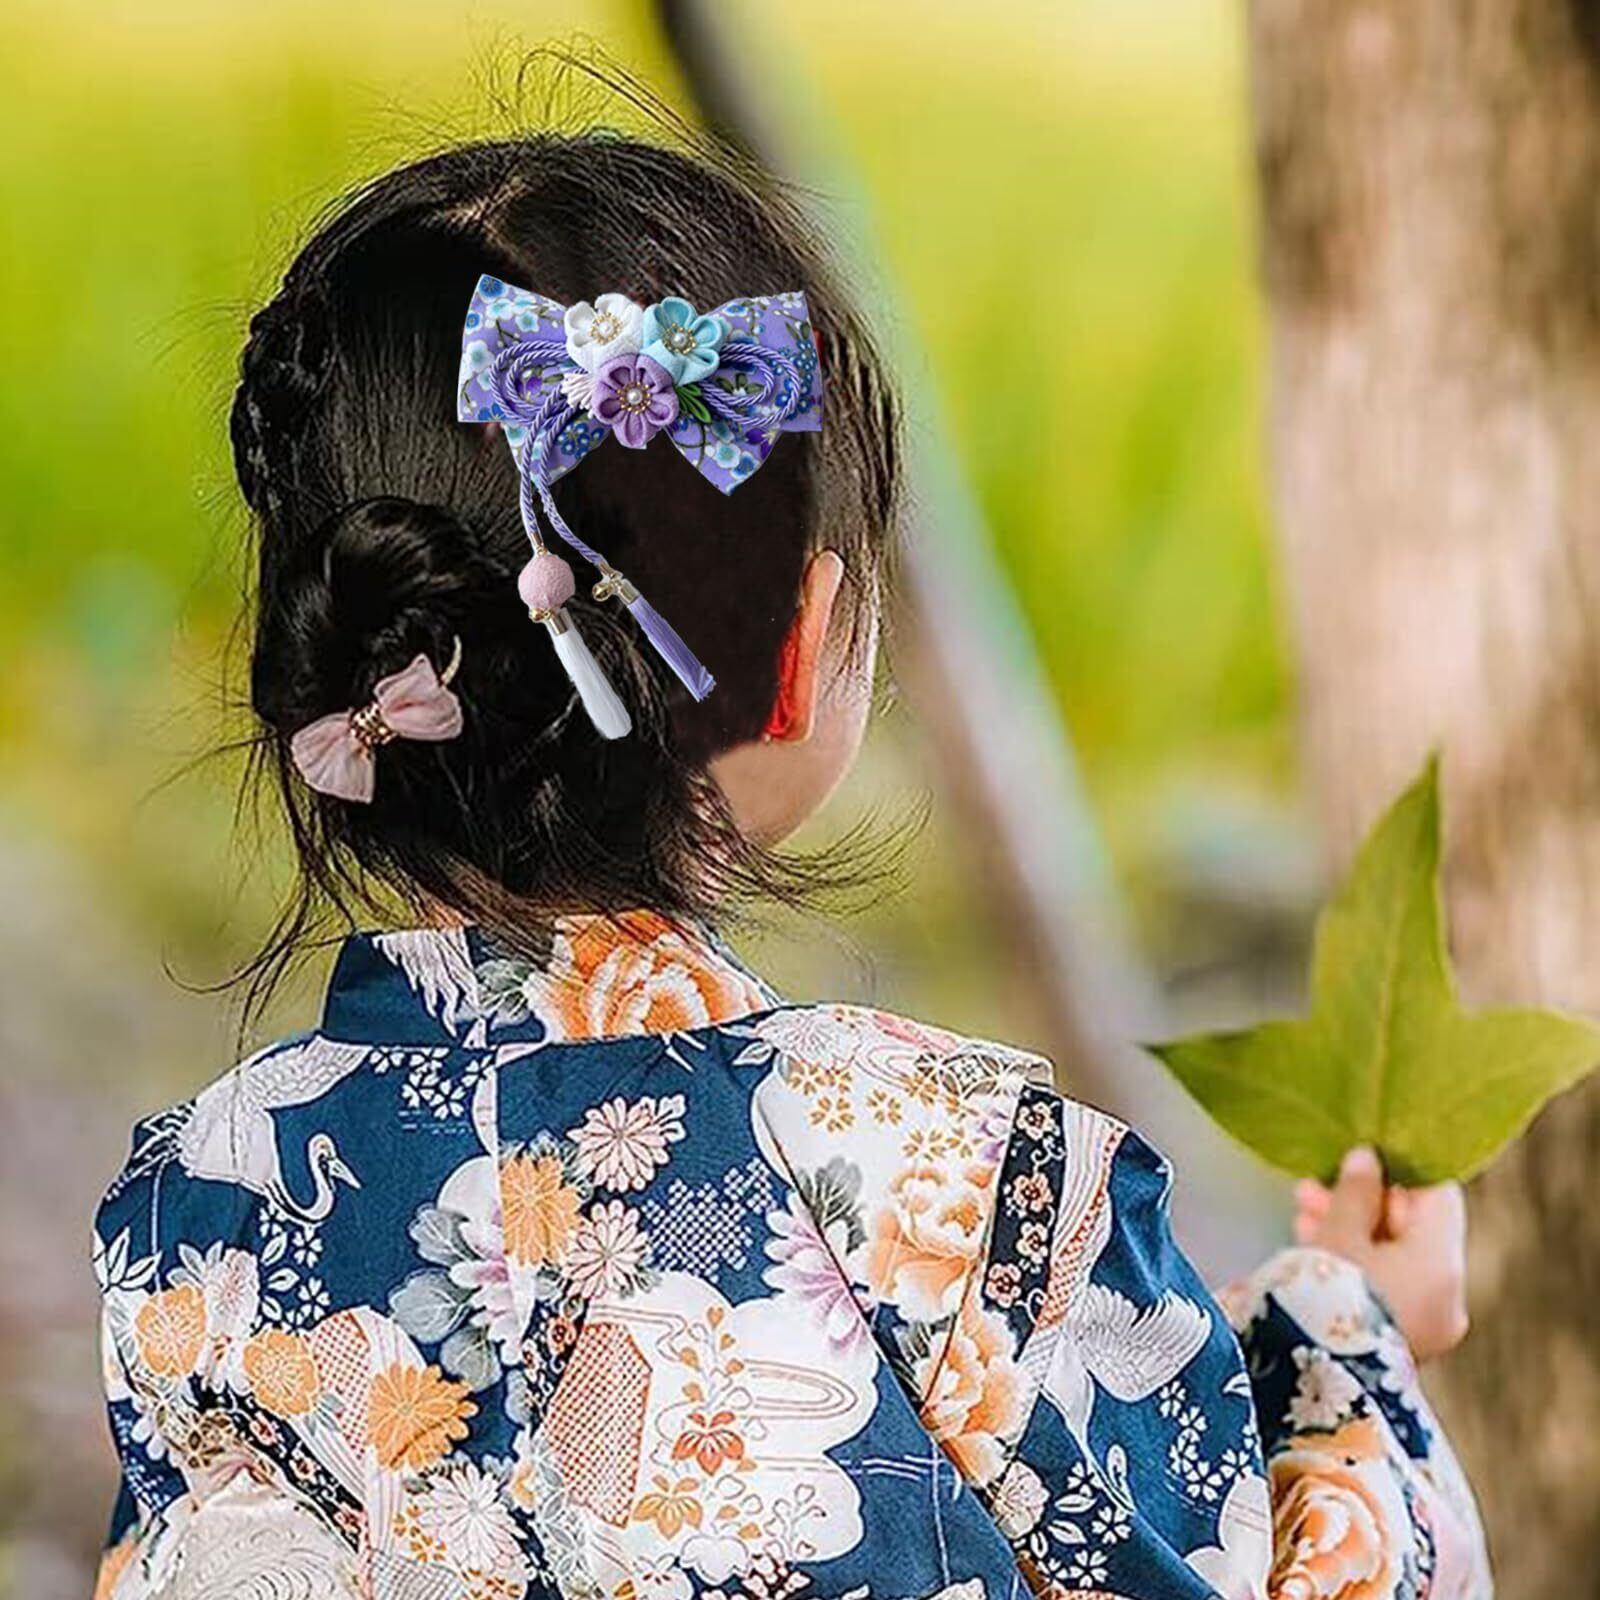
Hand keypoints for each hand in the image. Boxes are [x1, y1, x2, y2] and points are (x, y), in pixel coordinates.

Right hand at [1292, 1147, 1468, 1361]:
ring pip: (1396, 1260)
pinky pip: (1387, 1290)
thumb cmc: (1324, 1298)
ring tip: (1303, 1213)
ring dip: (1354, 1232)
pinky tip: (1313, 1247)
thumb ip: (1354, 1192)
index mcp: (1442, 1265)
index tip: (1359, 1156)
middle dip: (1364, 1203)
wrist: (1310, 1383)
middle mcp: (1446, 1296)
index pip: (1437, 1196)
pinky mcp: (1400, 1344)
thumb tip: (1367, 1160)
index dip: (1399, 1170)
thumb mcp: (1336, 1235)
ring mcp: (1427, 1325)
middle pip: (1414, 1229)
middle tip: (1316, 1185)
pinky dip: (1358, 1266)